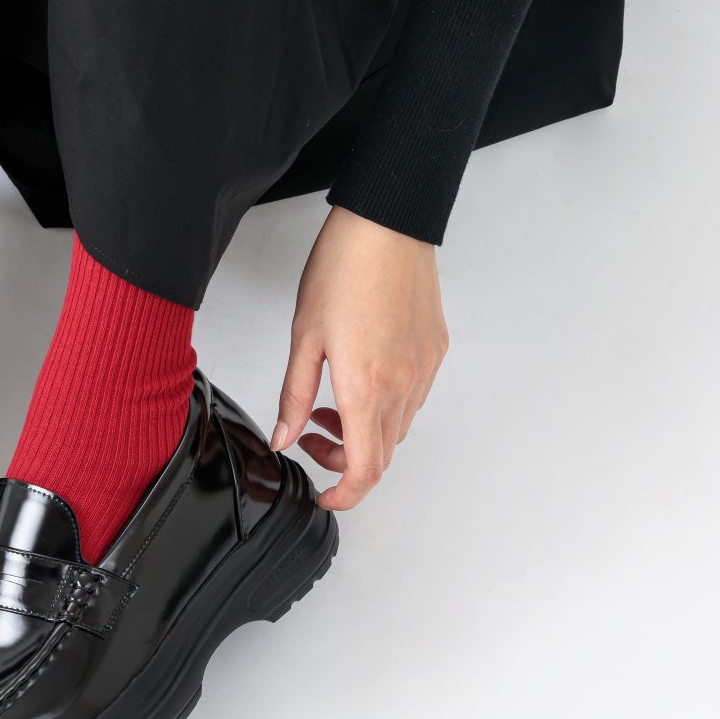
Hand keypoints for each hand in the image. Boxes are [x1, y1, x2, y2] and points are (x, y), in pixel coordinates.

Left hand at [270, 206, 448, 510]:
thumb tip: (284, 436)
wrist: (387, 223)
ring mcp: (424, 369)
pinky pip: (413, 398)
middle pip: (381, 455)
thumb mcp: (303, 337)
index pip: (364, 470)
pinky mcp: (435, 352)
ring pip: (397, 429)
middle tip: (310, 435)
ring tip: (329, 401)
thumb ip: (293, 395)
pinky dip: (384, 406)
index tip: (324, 494)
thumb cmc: (345, 268)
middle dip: (343, 460)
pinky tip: (360, 378)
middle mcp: (403, 385)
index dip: (344, 496)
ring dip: (363, 432)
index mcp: (366, 387)